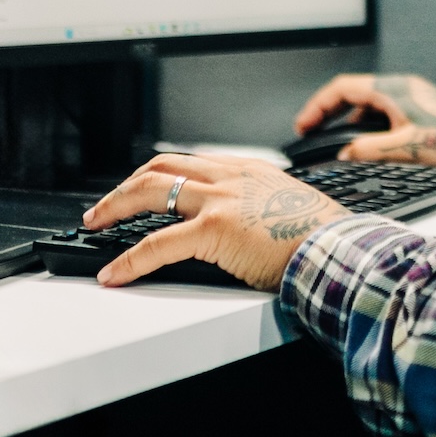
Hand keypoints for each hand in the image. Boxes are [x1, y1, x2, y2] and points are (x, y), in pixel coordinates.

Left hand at [83, 152, 348, 289]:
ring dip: (114, 207)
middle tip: (104, 207)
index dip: (158, 175)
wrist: (339, 247)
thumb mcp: (289, 209)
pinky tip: (114, 273)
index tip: (142, 188)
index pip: (191, 163)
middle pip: (161, 167)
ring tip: (96, 225)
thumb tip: (250, 232)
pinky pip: (157, 243)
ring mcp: (220, 199)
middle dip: (125, 185)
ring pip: (150, 191)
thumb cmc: (324, 237)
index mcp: (248, 171)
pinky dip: (129, 259)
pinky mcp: (214, 229)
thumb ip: (262, 211)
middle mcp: (230, 177)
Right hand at [293, 73, 435, 165]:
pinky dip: (370, 124)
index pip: (342, 88)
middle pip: (352, 93)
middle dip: (329, 113)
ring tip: (339, 143)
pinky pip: (385, 110)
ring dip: (350, 120)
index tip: (304, 125)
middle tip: (313, 132)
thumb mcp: (405, 148)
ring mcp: (410, 94)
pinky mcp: (419, 105)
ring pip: (369, 103)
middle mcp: (399, 86)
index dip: (317, 106)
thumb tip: (344, 154)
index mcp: (391, 89)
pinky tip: (370, 144)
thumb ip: (369, 151)